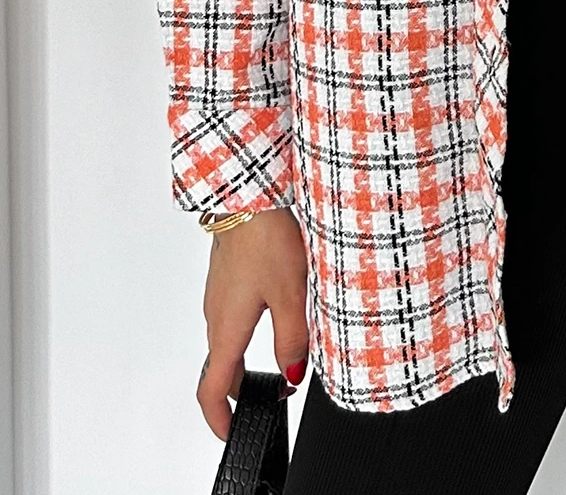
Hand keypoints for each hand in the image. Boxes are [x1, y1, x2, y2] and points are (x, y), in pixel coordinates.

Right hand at [197, 207, 309, 440]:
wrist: (247, 193)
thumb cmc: (265, 237)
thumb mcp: (291, 295)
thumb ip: (292, 338)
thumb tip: (293, 373)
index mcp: (226, 328)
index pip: (211, 390)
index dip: (219, 420)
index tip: (232, 433)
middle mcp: (215, 314)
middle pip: (220, 367)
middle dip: (241, 390)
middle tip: (270, 397)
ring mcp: (218, 293)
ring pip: (227, 338)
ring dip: (246, 358)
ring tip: (281, 357)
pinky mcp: (226, 275)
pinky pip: (231, 314)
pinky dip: (247, 329)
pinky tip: (276, 313)